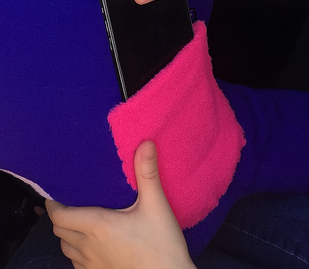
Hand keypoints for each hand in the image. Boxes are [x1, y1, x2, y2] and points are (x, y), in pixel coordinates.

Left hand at [46, 141, 195, 268]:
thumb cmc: (162, 243)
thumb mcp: (157, 204)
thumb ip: (147, 173)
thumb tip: (145, 144)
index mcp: (97, 226)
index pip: (60, 215)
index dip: (53, 203)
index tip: (57, 190)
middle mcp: (88, 246)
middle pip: (59, 230)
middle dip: (59, 214)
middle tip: (70, 199)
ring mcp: (92, 264)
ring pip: (65, 247)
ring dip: (67, 232)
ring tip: (79, 218)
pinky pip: (76, 262)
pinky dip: (76, 250)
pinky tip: (91, 242)